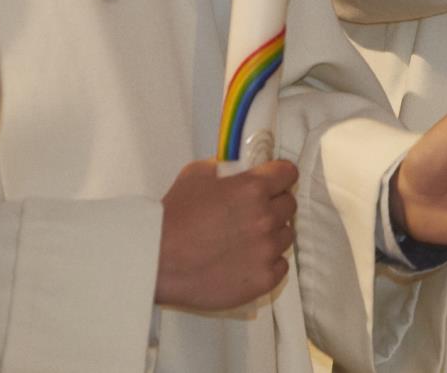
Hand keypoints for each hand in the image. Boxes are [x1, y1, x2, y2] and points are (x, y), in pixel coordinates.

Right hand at [156, 158, 297, 311]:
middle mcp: (265, 218)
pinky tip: (247, 260)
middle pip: (289, 205)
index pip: (288, 174)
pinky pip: (281, 265)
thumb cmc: (172, 219)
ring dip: (271, 234)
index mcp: (253, 188)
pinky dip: (268, 262)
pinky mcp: (263, 278)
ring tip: (245, 240)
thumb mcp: (195, 174)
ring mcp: (266, 250)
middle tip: (253, 213)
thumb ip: (224, 167)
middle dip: (274, 205)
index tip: (274, 182)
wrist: (157, 261)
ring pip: (286, 235)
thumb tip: (237, 169)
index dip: (279, 177)